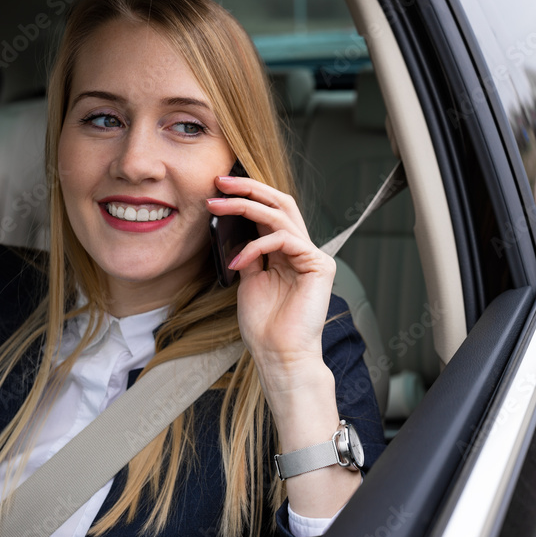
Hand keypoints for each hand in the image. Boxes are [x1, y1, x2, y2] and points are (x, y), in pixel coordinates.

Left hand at [206, 175, 335, 385]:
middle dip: (249, 188)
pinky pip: (284, 240)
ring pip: (281, 215)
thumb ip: (249, 254)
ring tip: (216, 207)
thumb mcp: (249, 280)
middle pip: (281, 203)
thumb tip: (234, 229)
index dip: (246, 196)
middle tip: (220, 182)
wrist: (278, 354)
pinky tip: (238, 261)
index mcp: (287, 253)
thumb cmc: (265, 326)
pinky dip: (256, 246)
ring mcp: (313, 256)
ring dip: (245, 206)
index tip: (217, 189)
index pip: (270, 213)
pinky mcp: (319, 265)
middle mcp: (302, 250)